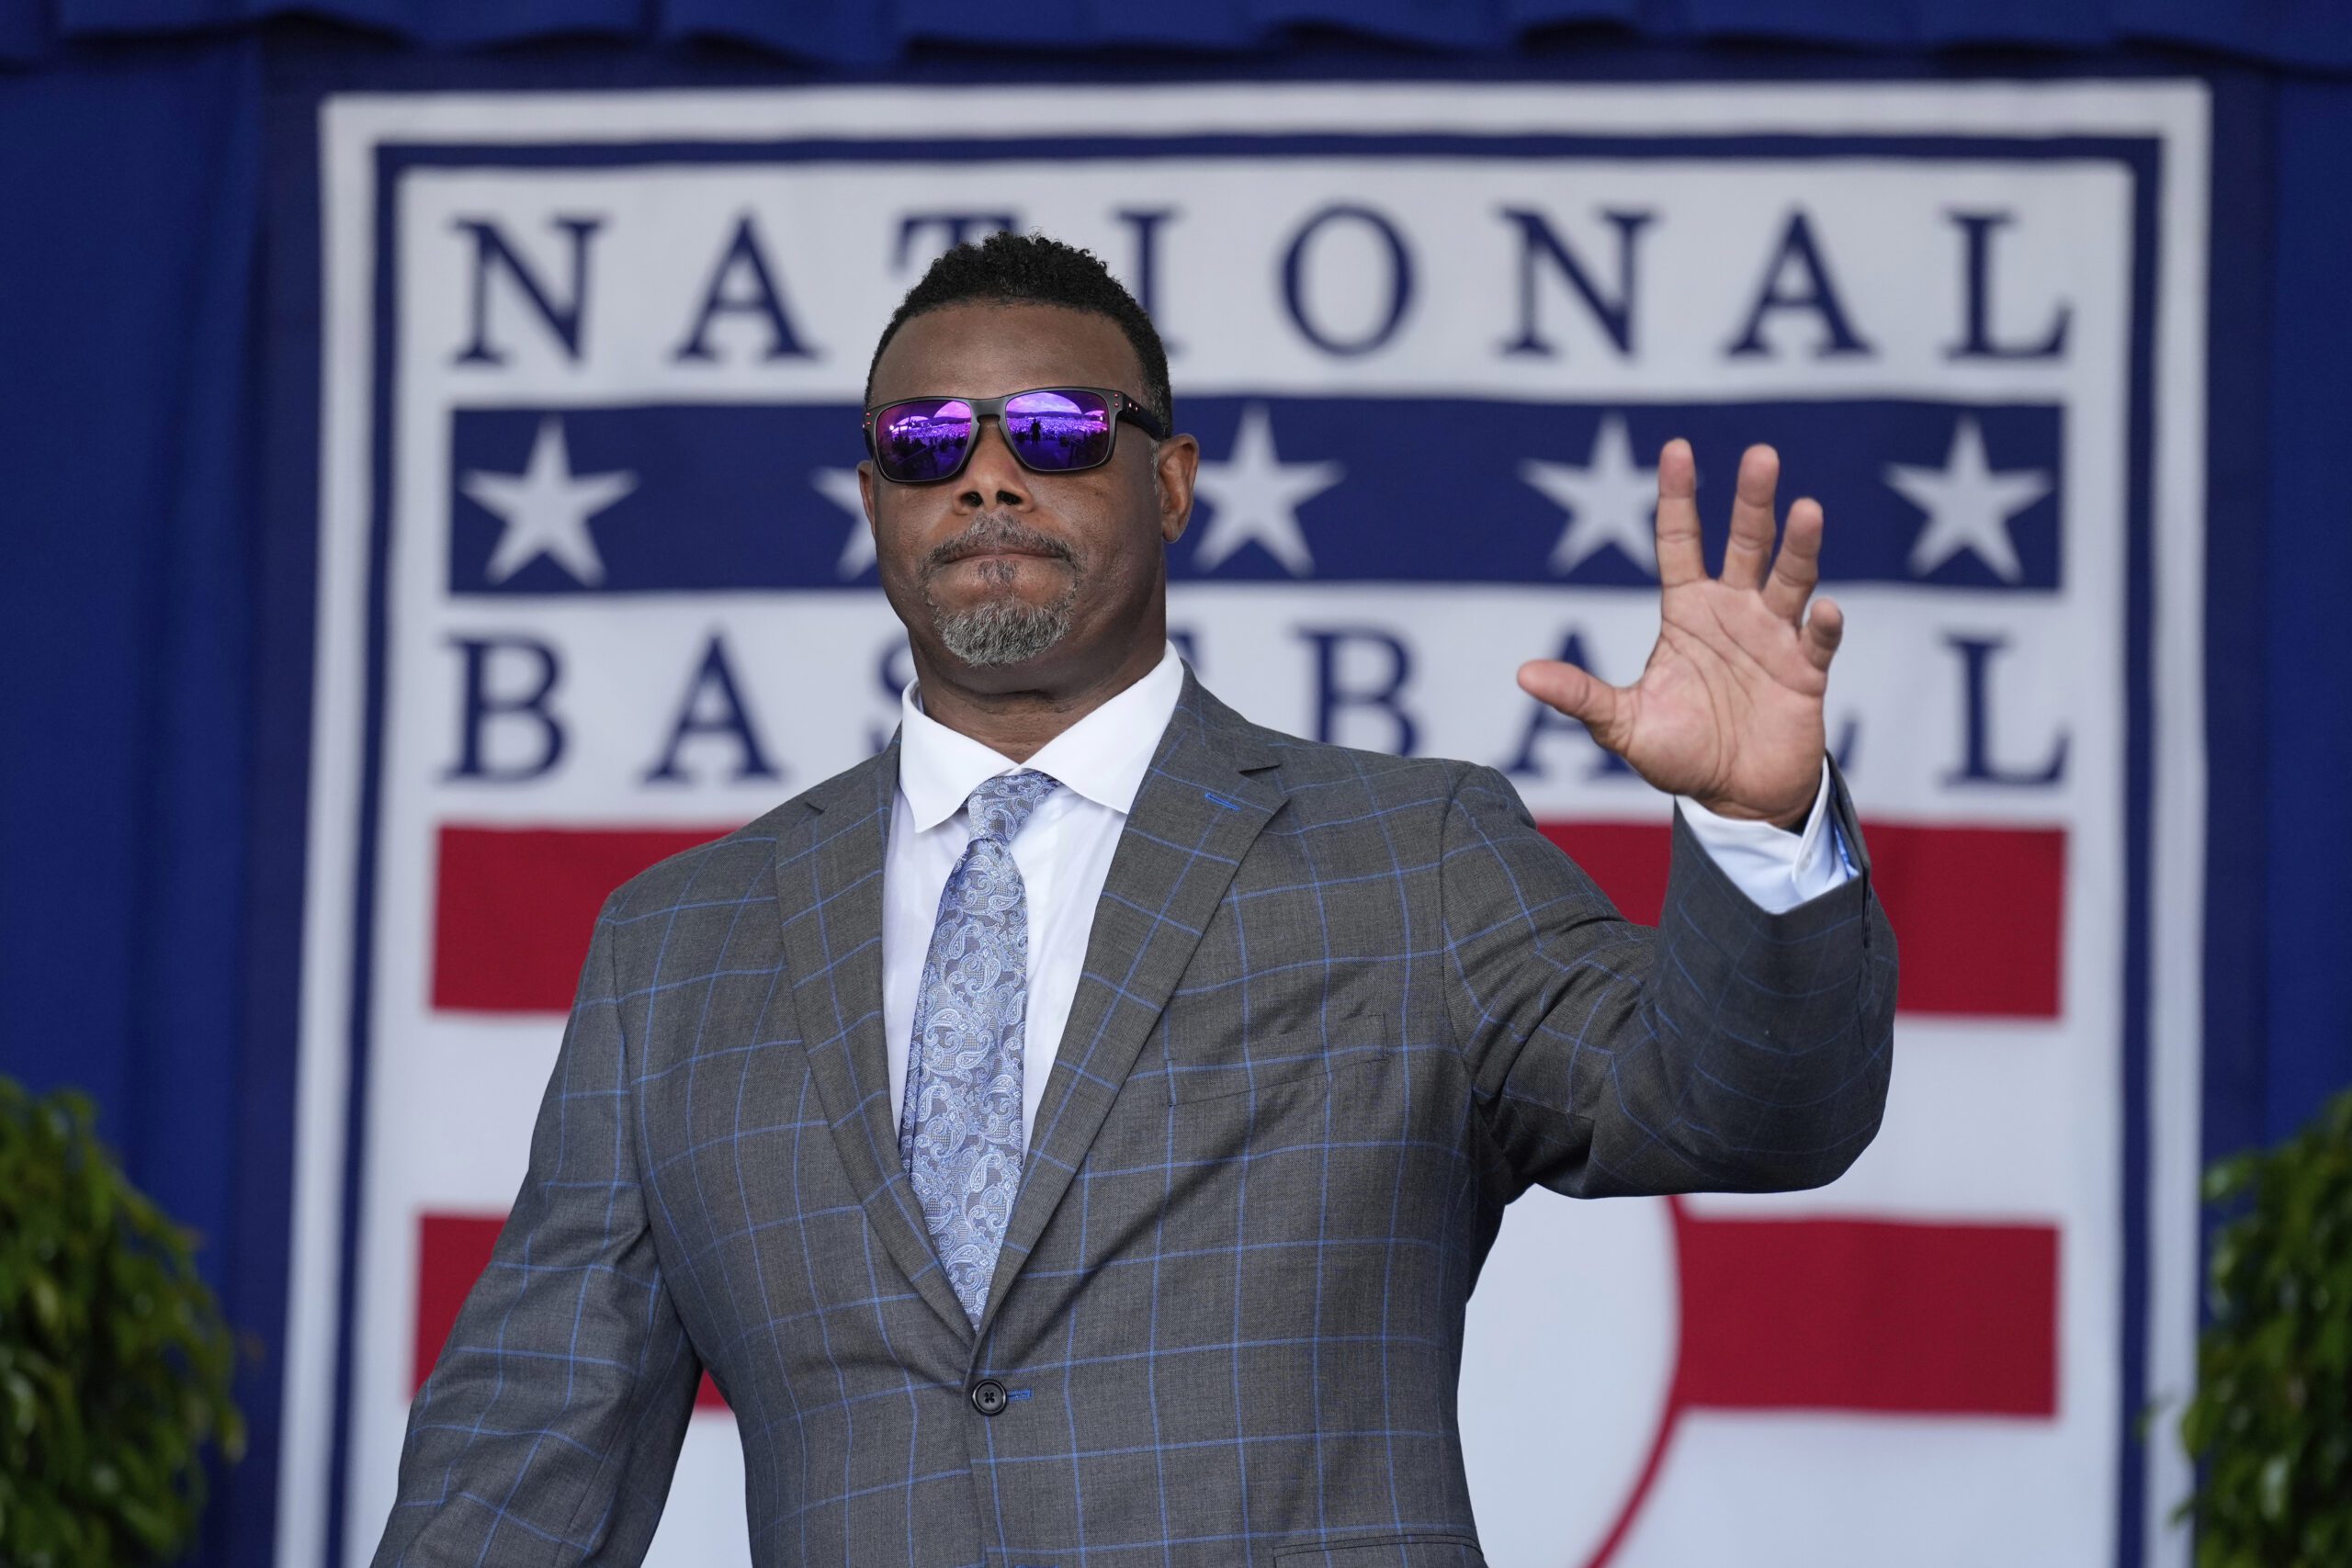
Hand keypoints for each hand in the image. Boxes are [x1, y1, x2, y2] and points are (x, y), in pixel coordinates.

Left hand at [1516, 440, 1839, 826]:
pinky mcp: (1806, 672)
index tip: (1677, 449)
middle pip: (1745, 544)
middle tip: (1760, 455)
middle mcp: (1734, 612)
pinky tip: (1823, 609)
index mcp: (1687, 612)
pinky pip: (1817, 640)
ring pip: (1790, 579)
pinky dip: (1821, 625)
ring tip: (1806, 509)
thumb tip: (1523, 674)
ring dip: (1799, 546)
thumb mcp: (1621, 724)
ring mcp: (1774, 637)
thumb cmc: (1679, 753)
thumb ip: (1581, 696)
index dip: (1678, 498)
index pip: (1681, 541)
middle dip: (1752, 500)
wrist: (1734, 798)